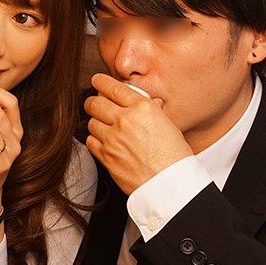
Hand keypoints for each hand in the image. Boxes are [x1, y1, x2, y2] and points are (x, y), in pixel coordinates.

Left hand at [84, 73, 192, 194]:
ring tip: (104, 126)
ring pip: (91, 122)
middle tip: (95, 104)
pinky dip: (94, 140)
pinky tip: (103, 142)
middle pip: (94, 103)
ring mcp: (113, 139)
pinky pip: (90, 141)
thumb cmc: (175, 156)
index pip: (113, 87)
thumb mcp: (169, 125)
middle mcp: (125, 120)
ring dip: (95, 122)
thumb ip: (152, 110)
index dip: (101, 81)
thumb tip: (147, 102)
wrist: (170, 185)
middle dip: (93, 102)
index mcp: (143, 108)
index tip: (97, 80)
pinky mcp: (106, 156)